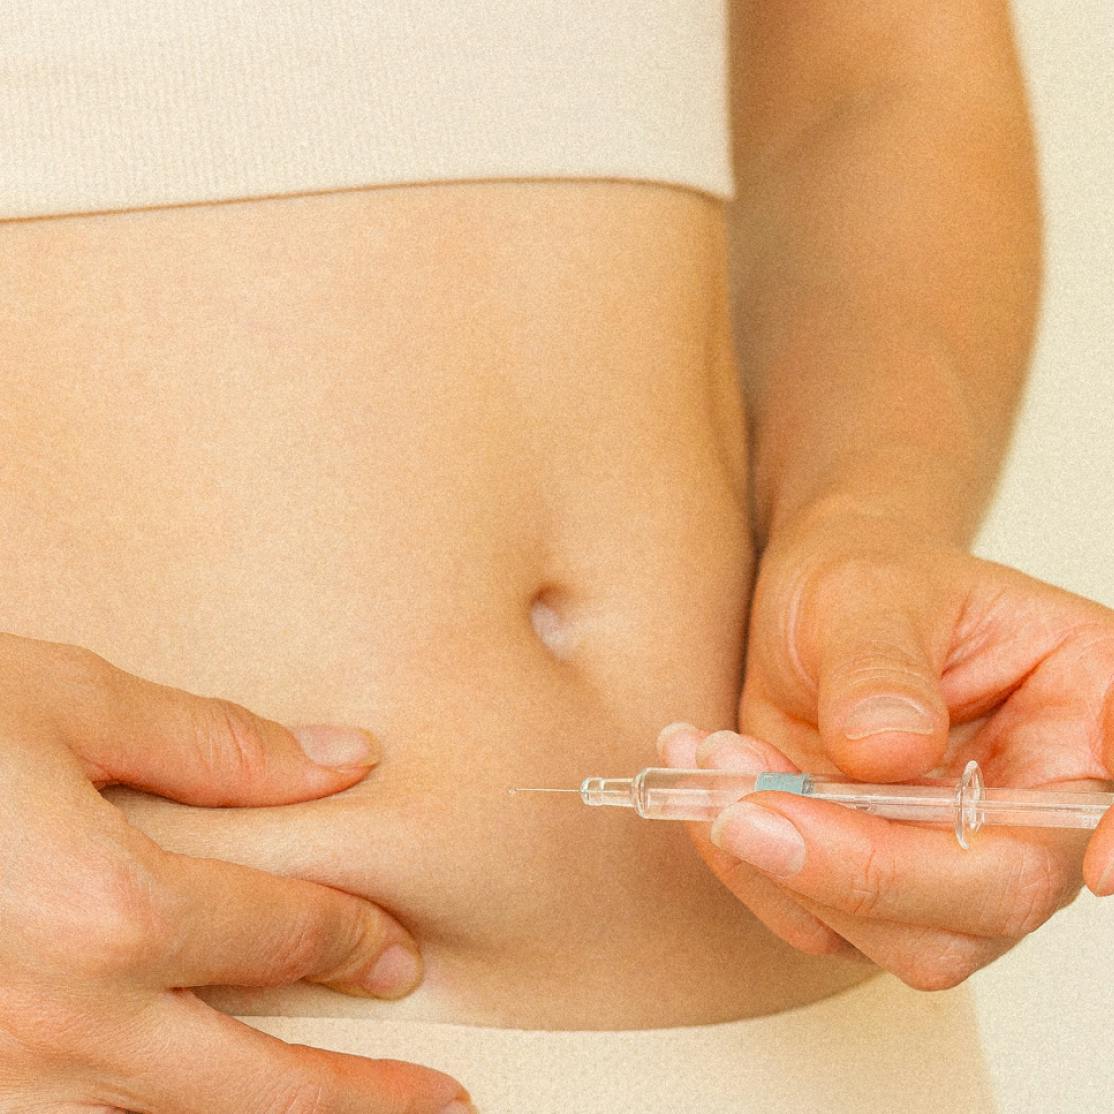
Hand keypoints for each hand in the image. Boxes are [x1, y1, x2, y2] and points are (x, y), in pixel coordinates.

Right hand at [0, 632, 470, 1112]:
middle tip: (441, 1103)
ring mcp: (3, 1079)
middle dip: (362, 1094)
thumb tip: (342, 760)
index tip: (397, 953)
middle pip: (256, 1081)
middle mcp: (63, 1020)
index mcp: (110, 908)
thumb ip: (218, 746)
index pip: (282, 934)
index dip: (353, 940)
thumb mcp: (70, 705)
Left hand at [659, 504, 1113, 990]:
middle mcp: (1038, 802)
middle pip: (996, 895)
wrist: (817, 606)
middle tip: (741, 806)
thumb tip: (887, 753)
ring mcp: (963, 856)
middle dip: (861, 868)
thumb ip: (880, 668)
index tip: (1096, 864)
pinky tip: (710, 783)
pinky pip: (823, 922)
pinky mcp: (885, 883)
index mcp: (1082, 707)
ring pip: (907, 937)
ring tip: (714, 758)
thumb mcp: (866, 594)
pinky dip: (750, 867)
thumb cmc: (865, 579)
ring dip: (786, 866)